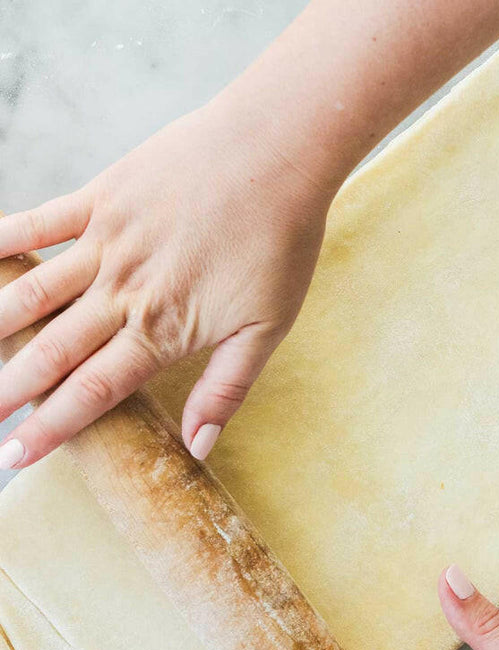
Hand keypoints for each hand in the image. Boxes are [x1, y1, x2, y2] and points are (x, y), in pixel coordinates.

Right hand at [0, 96, 331, 468]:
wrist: (277, 153)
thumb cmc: (280, 244)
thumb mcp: (266, 329)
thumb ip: (225, 390)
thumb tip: (197, 447)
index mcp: (163, 329)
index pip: (94, 391)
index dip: (51, 428)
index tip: (15, 456)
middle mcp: (124, 291)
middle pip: (52, 352)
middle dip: (9, 391)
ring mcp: (107, 242)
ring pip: (33, 294)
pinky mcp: (101, 197)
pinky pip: (38, 222)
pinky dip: (1, 241)